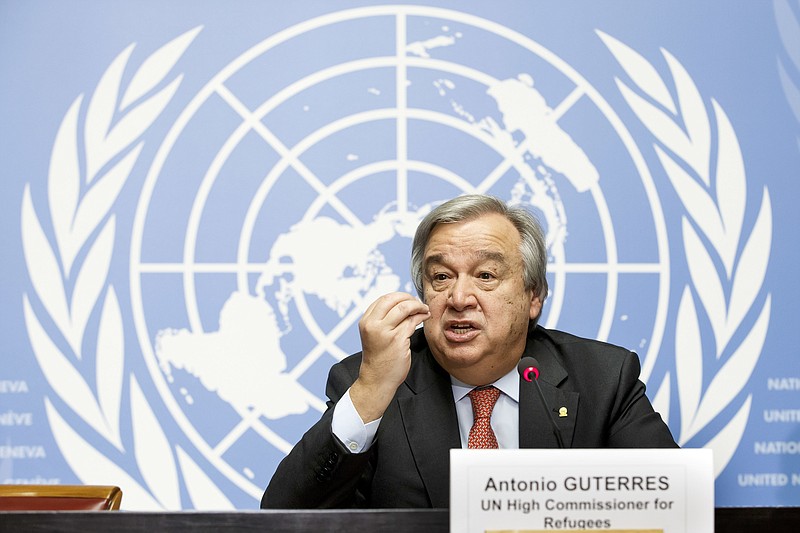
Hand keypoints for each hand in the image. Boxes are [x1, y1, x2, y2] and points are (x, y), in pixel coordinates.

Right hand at [350, 292, 429, 422]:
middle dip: (409, 298)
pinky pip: (413, 321)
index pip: (383, 299)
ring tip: (424, 309)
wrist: (377, 379)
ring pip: (405, 308)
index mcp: (366, 321)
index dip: (399, 296)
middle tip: (418, 303)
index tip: (408, 300)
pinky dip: (421, 316)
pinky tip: (425, 317)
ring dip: (418, 306)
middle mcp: (373, 324)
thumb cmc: (379, 358)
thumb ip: (383, 319)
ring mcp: (385, 332)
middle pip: (393, 299)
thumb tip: (403, 303)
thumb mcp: (375, 334)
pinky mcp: (397, 340)